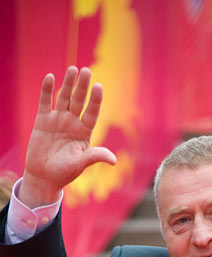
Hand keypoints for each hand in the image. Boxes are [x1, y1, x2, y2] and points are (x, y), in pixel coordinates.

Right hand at [20, 66, 116, 207]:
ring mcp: (58, 120)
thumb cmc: (65, 173)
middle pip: (79, 101)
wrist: (44, 177)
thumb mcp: (80, 164)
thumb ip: (94, 157)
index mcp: (84, 132)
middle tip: (87, 71)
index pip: (92, 113)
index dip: (95, 101)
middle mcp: (73, 123)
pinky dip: (47, 90)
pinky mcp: (42, 120)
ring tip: (72, 70)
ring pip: (63, 98)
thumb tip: (114, 160)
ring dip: (67, 84)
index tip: (99, 87)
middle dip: (82, 87)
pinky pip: (45, 102)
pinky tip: (50, 78)